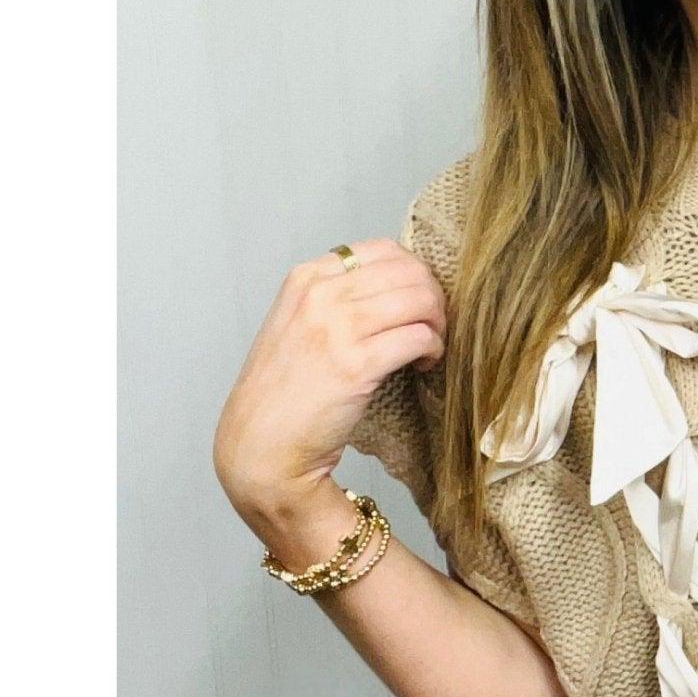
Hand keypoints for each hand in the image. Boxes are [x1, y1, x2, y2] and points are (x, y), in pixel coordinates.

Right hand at [213, 238, 445, 526]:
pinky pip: (419, 337)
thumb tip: (399, 285)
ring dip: (437, 323)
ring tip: (428, 347)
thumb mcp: (298, 324)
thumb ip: (337, 298)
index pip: (382, 250)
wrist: (260, 446)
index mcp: (305, 279)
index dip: (413, 273)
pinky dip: (433, 349)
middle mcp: (319, 295)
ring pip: (420, 299)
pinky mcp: (357, 365)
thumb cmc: (284, 392)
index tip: (417, 300)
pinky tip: (423, 364)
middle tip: (433, 326)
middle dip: (433, 297)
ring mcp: (336, 328)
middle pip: (408, 271)